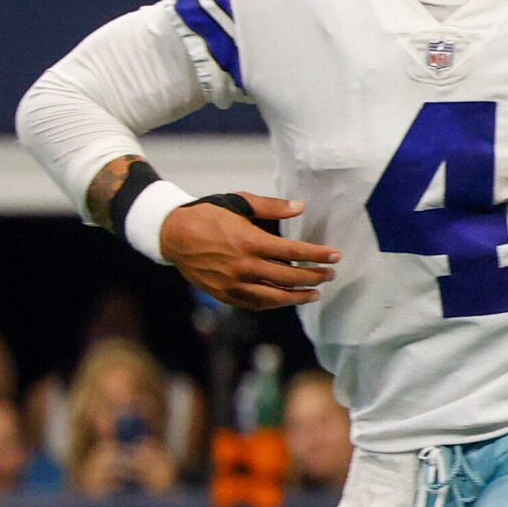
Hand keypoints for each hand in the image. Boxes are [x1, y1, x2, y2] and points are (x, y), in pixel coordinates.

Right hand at [160, 194, 340, 309]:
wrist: (172, 234)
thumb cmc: (207, 214)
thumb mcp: (238, 202)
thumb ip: (271, 207)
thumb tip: (300, 207)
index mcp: (249, 241)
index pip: (294, 252)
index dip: (317, 255)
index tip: (335, 256)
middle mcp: (243, 266)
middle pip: (289, 277)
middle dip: (314, 277)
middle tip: (330, 274)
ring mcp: (234, 284)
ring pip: (275, 296)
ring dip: (299, 296)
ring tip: (315, 293)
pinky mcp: (225, 294)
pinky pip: (256, 303)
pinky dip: (275, 302)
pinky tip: (287, 298)